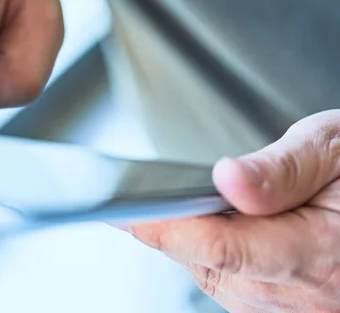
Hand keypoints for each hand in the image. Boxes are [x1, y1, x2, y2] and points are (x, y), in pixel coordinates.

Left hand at [127, 110, 339, 311]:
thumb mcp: (338, 148)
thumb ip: (284, 169)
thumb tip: (229, 179)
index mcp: (322, 252)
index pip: (225, 248)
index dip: (168, 229)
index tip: (126, 213)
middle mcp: (311, 295)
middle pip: (213, 267)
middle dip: (170, 234)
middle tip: (131, 204)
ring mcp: (303, 309)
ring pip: (219, 282)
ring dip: (189, 247)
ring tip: (166, 213)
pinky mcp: (294, 309)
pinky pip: (238, 289)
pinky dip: (213, 259)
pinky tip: (207, 232)